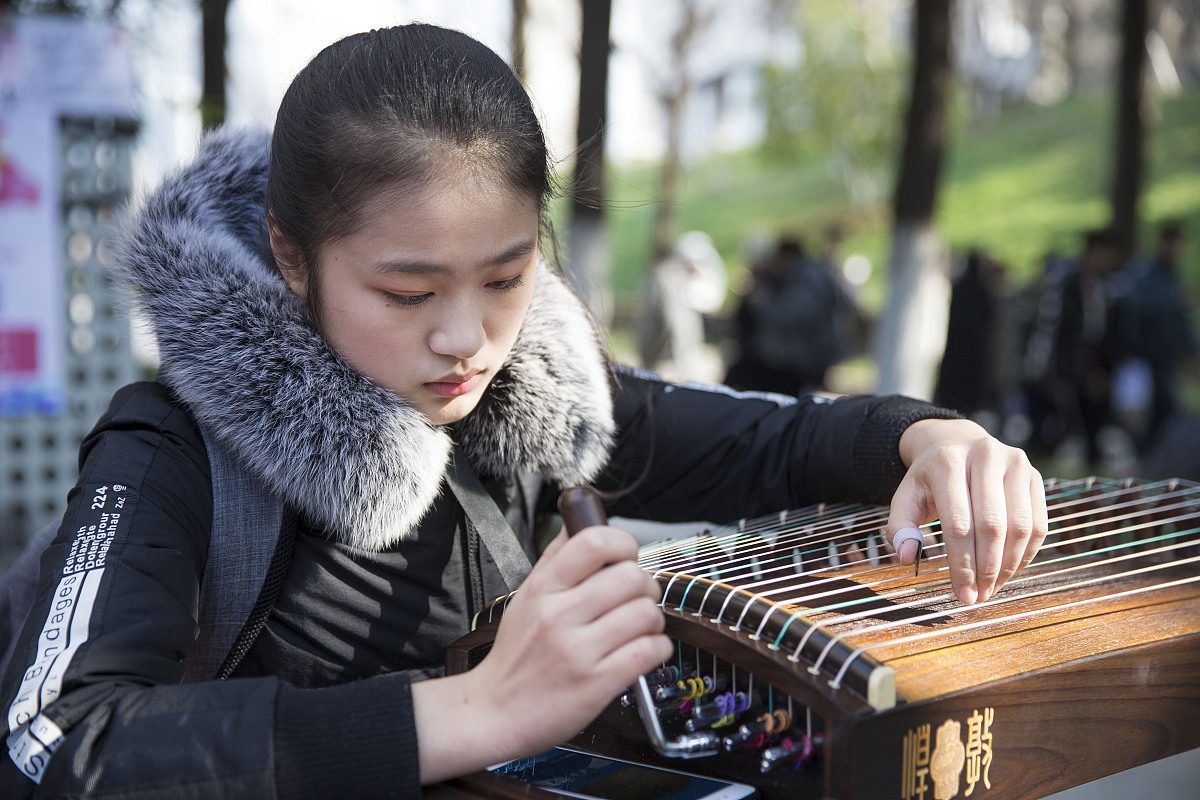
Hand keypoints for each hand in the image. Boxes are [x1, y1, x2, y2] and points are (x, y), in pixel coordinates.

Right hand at [412, 525, 671, 783]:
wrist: (494, 712)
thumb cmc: (516, 654)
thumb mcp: (526, 598)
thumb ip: (554, 559)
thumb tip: (577, 519)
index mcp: (543, 589)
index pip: (594, 542)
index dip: (623, 543)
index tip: (626, 556)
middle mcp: (559, 615)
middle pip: (631, 577)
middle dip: (646, 585)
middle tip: (637, 598)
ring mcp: (578, 651)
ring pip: (646, 614)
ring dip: (653, 620)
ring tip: (640, 628)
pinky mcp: (597, 685)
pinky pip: (649, 651)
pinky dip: (657, 648)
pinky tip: (644, 650)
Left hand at [890, 418, 1047, 604]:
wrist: (956, 444)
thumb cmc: (929, 480)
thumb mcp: (905, 497)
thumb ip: (899, 527)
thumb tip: (907, 557)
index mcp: (948, 462)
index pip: (958, 523)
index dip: (962, 564)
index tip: (962, 594)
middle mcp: (985, 456)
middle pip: (991, 526)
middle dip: (986, 569)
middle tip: (980, 596)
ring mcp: (1015, 464)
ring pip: (1020, 527)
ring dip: (1009, 565)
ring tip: (993, 587)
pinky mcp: (1034, 476)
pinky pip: (1038, 524)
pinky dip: (1026, 553)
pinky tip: (1009, 569)